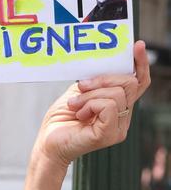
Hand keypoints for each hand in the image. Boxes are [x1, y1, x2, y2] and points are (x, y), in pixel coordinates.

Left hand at [34, 40, 150, 168]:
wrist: (47, 143)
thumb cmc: (61, 119)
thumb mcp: (79, 92)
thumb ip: (95, 81)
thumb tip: (105, 64)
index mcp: (118, 105)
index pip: (139, 83)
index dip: (141, 64)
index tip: (137, 46)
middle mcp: (123, 117)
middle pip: (129, 83)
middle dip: (103, 79)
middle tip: (81, 86)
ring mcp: (118, 128)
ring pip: (117, 94)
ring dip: (90, 95)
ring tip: (75, 105)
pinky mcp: (109, 135)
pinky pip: (108, 106)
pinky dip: (90, 105)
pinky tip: (79, 114)